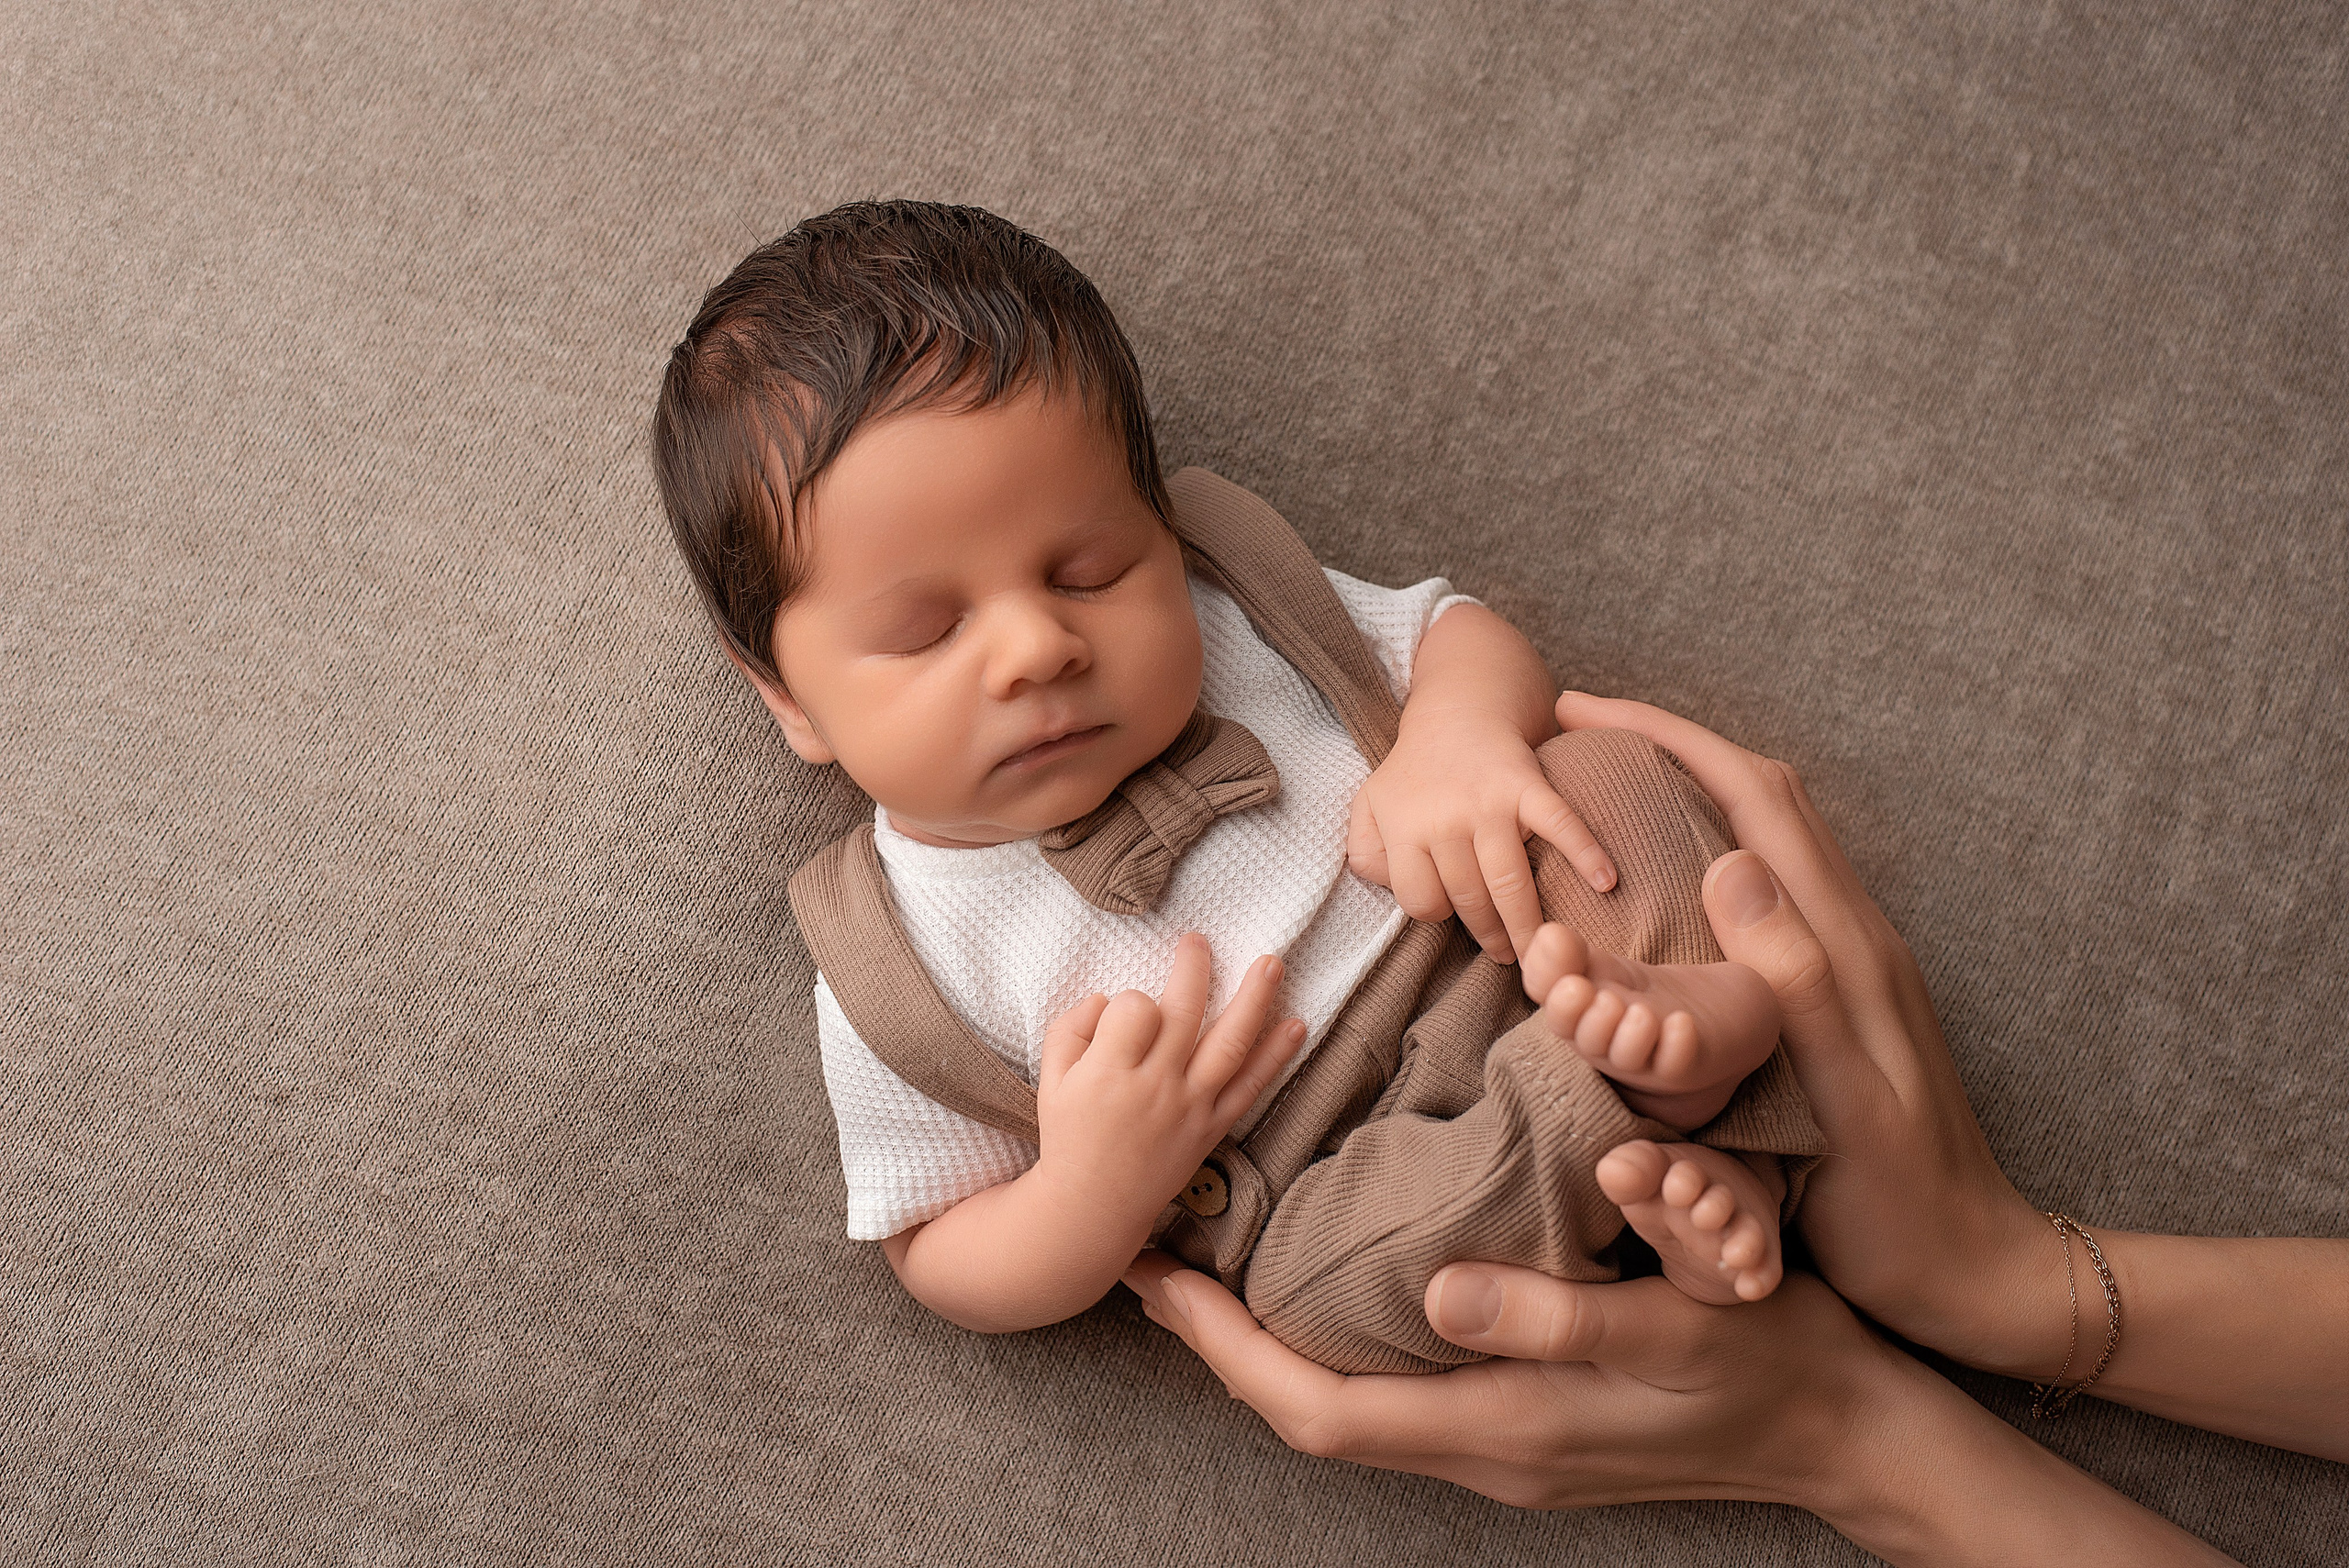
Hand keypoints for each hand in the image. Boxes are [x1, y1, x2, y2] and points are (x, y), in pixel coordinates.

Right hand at [1035, 934, 1305, 1230]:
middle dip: (1194, 967)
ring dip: (1255, 998)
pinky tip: (1297, 1025)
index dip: (1130, 1001)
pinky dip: (1276, 1057)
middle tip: (1198, 941)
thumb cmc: (1070, 1135)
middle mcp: (1155, 1085)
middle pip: (1185, 1012)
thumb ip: (1070, 1028)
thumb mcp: (1050, 1080)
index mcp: (1109, 1071)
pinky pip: (1250, 1088)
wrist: (1095, 1206)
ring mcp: (1189, 1106)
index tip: (1124, 1014)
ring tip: (1272, 963)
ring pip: (1230, 1043)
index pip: (1134, 1008)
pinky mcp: (1213, 1126)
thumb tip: (1105, 996)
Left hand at [1124, 1251, 1877, 1509]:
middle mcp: (1488, 1449)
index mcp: (1505, 1427)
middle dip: (1224, 1346)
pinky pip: (1398, 1393)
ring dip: (1275, 1347)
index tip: (1160, 1281)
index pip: (1321, 1411)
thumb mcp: (1673, 1327)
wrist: (1850, 1433)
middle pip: (1314, 1416)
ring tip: (1220, 1265)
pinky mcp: (1530, 1424)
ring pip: (1351, 1407)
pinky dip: (1342, 1345)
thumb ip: (1554, 1315)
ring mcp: (1508, 1445)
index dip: (1227, 1351)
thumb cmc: (1770, 1365)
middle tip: (1159, 1261)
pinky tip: (1334, 1287)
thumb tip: (1437, 1293)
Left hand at [1347, 705, 1615, 964]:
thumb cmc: (1415, 770)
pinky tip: (1606, 883)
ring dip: (1527, 924)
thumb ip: (1366, 853)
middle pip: (1469, 899)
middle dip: (1491, 936)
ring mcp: (1489, 802)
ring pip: (1509, 881)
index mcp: (1405, 828)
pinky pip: (1559, 824)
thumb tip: (1390, 889)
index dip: (1438, 914)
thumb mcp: (1369, 807)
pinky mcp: (1528, 784)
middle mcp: (1445, 819)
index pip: (1421, 902)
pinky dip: (1586, 852)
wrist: (1458, 706)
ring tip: (1540, 950)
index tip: (1454, 916)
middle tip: (1510, 958)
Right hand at [1553, 691, 2058, 1378]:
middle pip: (1764, 796)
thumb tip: (1736, 863)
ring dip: (1694, 788)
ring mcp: (1849, 966)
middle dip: (1675, 744)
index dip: (1673, 739)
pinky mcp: (1839, 999)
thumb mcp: (1847, 1100)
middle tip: (1583, 730)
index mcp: (1846, 947)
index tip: (1586, 713)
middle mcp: (1851, 937)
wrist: (1978, 1270)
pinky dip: (1707, 852)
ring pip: (1768, 836)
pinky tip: (1666, 888)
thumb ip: (1799, 983)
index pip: (1757, 799)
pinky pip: (1766, 891)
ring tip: (1612, 785)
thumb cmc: (1902, 1206)